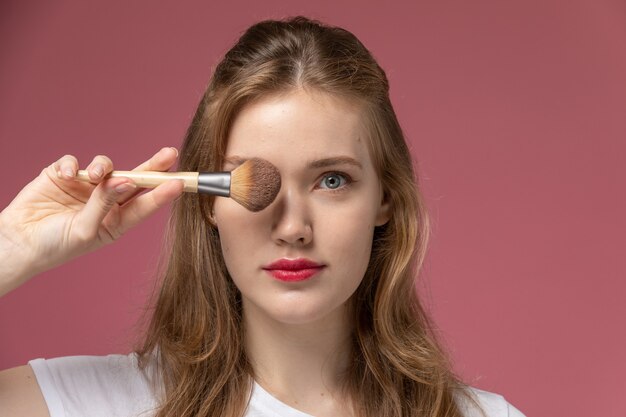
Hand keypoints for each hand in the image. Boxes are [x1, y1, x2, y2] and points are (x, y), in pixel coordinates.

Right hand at [0, 147, 183, 295]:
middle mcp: (105, 201)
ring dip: (104, 167)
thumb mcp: (85, 229)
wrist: (17, 243)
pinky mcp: (63, 175)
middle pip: (135, 179)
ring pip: (106, 167)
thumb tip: (127, 181)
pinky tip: (66, 176)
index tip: (180, 183)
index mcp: (116, 220)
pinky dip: (72, 166)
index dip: (162, 193)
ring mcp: (86, 187)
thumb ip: (106, 203)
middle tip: (170, 154)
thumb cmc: (55, 245)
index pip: (144, 203)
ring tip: (96, 176)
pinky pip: (74, 162)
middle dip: (153, 166)